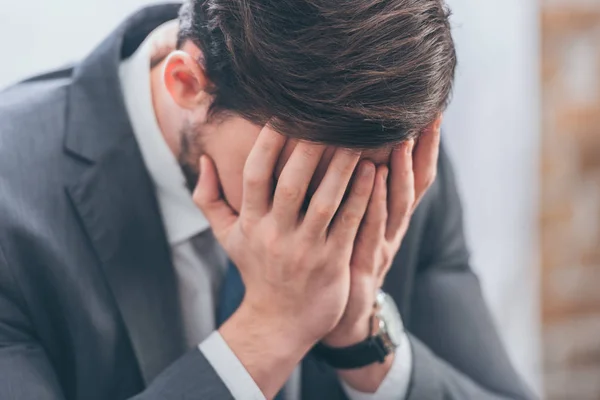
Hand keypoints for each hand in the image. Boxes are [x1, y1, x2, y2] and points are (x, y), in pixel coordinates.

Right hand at [193, 125, 375, 397]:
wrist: (279, 321)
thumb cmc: (256, 270)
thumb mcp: (227, 236)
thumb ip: (209, 198)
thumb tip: (204, 159)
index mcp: (250, 223)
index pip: (255, 176)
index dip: (267, 143)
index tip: (282, 114)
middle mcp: (275, 235)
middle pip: (291, 184)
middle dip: (309, 148)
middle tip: (327, 115)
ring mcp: (305, 249)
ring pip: (325, 201)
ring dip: (342, 168)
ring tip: (358, 138)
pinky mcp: (331, 262)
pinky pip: (348, 224)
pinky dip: (361, 197)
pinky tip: (374, 172)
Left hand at [322, 117, 441, 392]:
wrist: (339, 316)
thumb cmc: (345, 261)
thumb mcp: (354, 223)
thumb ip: (355, 191)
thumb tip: (356, 150)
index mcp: (392, 216)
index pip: (415, 174)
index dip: (425, 144)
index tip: (430, 109)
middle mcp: (394, 228)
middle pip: (415, 184)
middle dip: (422, 150)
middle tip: (425, 114)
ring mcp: (382, 246)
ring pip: (397, 204)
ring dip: (400, 170)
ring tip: (400, 138)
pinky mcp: (364, 263)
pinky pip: (370, 228)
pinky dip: (373, 202)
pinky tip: (371, 178)